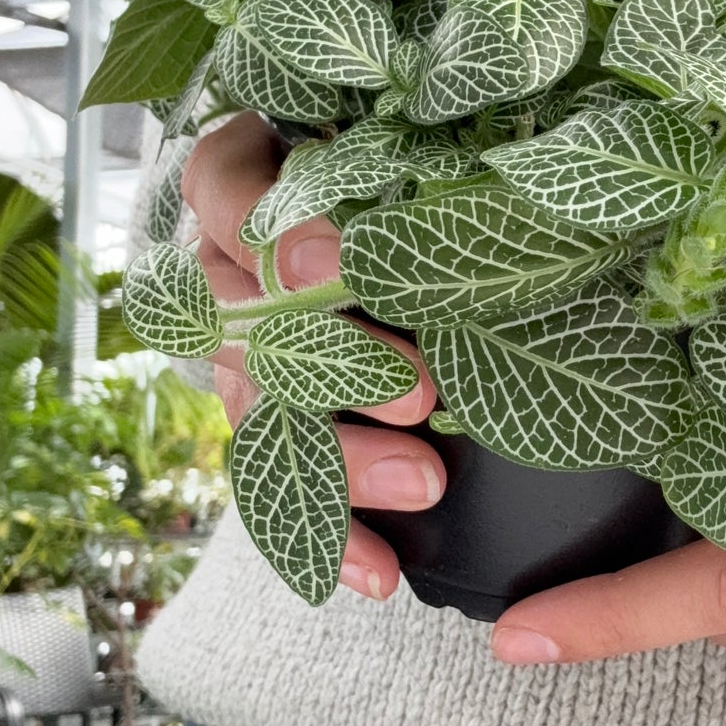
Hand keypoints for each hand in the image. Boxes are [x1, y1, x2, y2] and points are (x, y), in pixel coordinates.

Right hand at [180, 112, 444, 600]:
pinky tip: (378, 573)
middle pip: (243, 323)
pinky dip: (334, 533)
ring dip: (342, 457)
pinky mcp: (271, 418)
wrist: (394, 217)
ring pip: (265, 412)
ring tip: (423, 482)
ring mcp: (239, 348)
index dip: (274, 239)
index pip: (224, 194)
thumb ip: (408, 168)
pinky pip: (284, 484)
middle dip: (332, 366)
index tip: (337, 275)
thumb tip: (503, 201)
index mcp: (241, 176)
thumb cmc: (402, 164)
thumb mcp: (393, 152)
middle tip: (419, 396)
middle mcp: (221, 264)